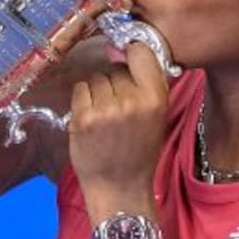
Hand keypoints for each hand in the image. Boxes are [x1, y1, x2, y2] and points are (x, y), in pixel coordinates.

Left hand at [69, 43, 169, 221]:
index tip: (128, 57)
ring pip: (96, 77)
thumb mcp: (157, 116)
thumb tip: (128, 50)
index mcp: (155, 98)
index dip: (132, 52)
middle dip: (114, 82)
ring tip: (104, 116)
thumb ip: (147, 85)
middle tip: (117, 108)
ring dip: (97, 92)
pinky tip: (91, 119)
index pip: (141, 52)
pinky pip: (80, 89)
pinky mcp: (83, 117)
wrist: (120, 188)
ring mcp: (106, 109)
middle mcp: (132, 100)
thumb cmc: (139, 153)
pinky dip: (83, 100)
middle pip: (115, 69)